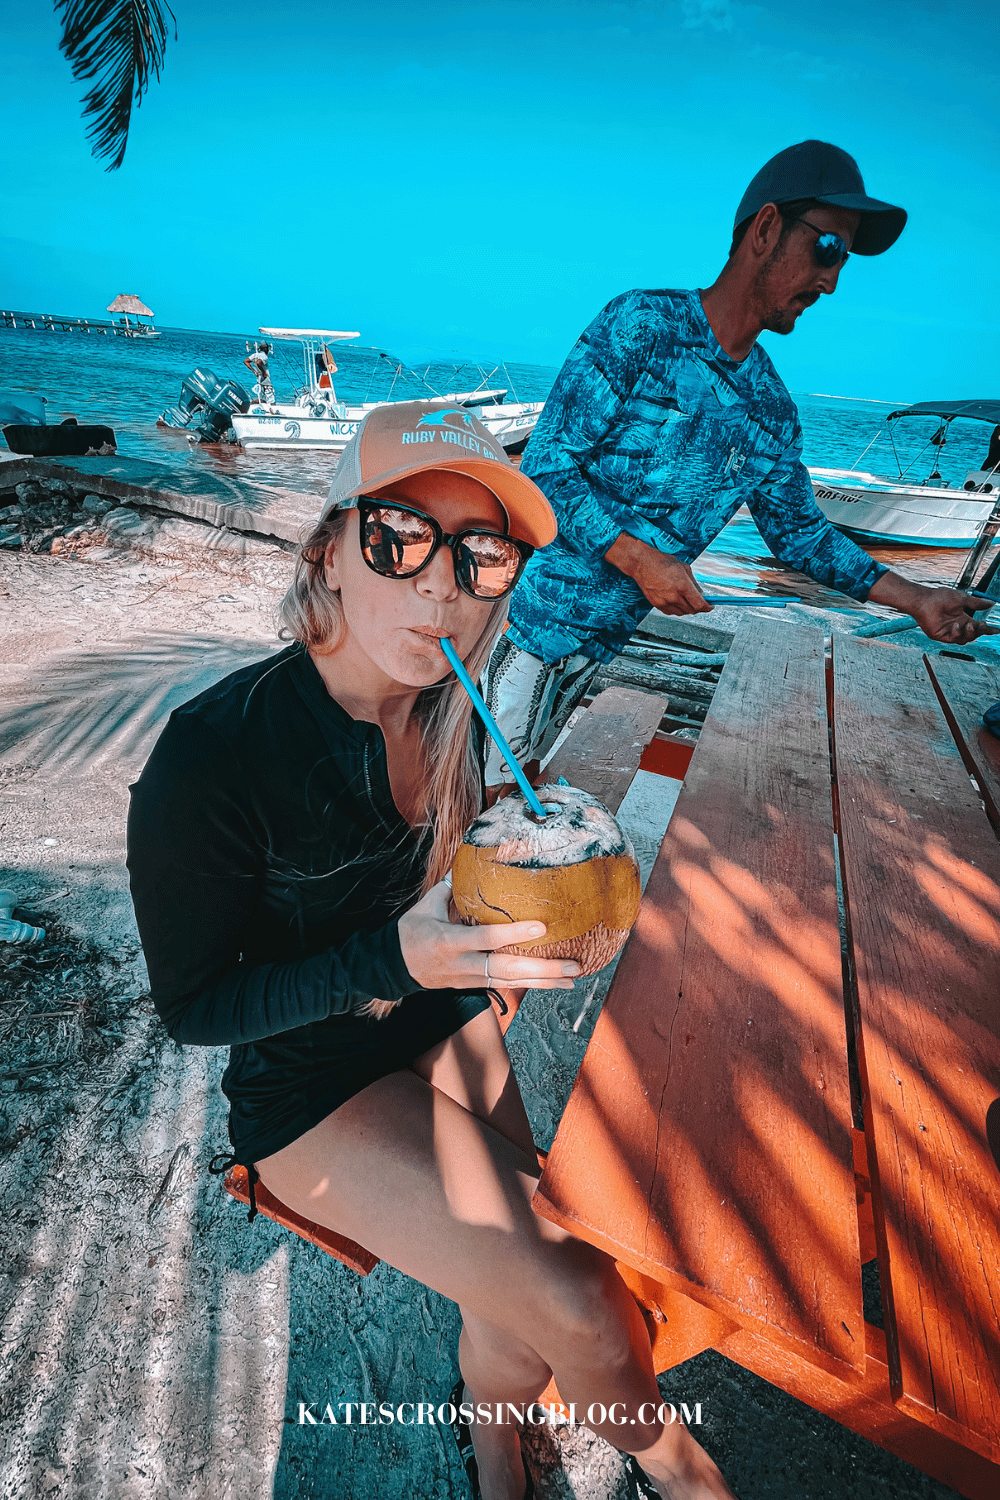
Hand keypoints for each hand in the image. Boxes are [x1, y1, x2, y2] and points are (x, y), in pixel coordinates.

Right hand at [397, 881, 580, 991]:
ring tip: (573, 976)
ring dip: (544, 980)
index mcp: (448, 941)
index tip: (541, 927)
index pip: (486, 938)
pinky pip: (507, 985)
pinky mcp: (474, 986)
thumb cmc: (411, 931)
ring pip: (511, 982)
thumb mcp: (426, 905)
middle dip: (542, 968)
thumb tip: (471, 858)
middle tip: (573, 963)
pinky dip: (533, 984)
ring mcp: (469, 978)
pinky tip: (555, 981)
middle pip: (507, 969)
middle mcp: (463, 964)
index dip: (513, 934)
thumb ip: (450, 886)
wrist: (392, 968)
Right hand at [605, 533, 712, 615]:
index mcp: (683, 586)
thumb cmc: (662, 562)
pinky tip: (676, 600)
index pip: (699, 604)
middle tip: (699, 602)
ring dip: (687, 609)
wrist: (642, 564)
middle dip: (697, 607)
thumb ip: (694, 583)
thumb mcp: (684, 568)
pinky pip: (671, 612)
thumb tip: (701, 594)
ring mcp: (664, 602)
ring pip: (681, 613)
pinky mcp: (657, 604)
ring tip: (686, 600)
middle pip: (691, 611)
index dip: (707, 607)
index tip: (710, 606)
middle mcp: (674, 596)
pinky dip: (676, 609)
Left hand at [868, 572, 998, 644]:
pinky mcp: (941, 636)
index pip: (978, 626)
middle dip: (979, 631)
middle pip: (973, 634)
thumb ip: (977, 603)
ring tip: (969, 625)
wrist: (925, 600)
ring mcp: (949, 632)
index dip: (988, 629)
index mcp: (964, 618)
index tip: (997, 630)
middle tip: (981, 625)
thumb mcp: (962, 599)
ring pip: (965, 640)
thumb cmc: (941, 597)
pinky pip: (953, 639)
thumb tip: (991, 603)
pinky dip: (956, 633)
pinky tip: (955, 625)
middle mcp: (958, 626)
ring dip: (969, 634)